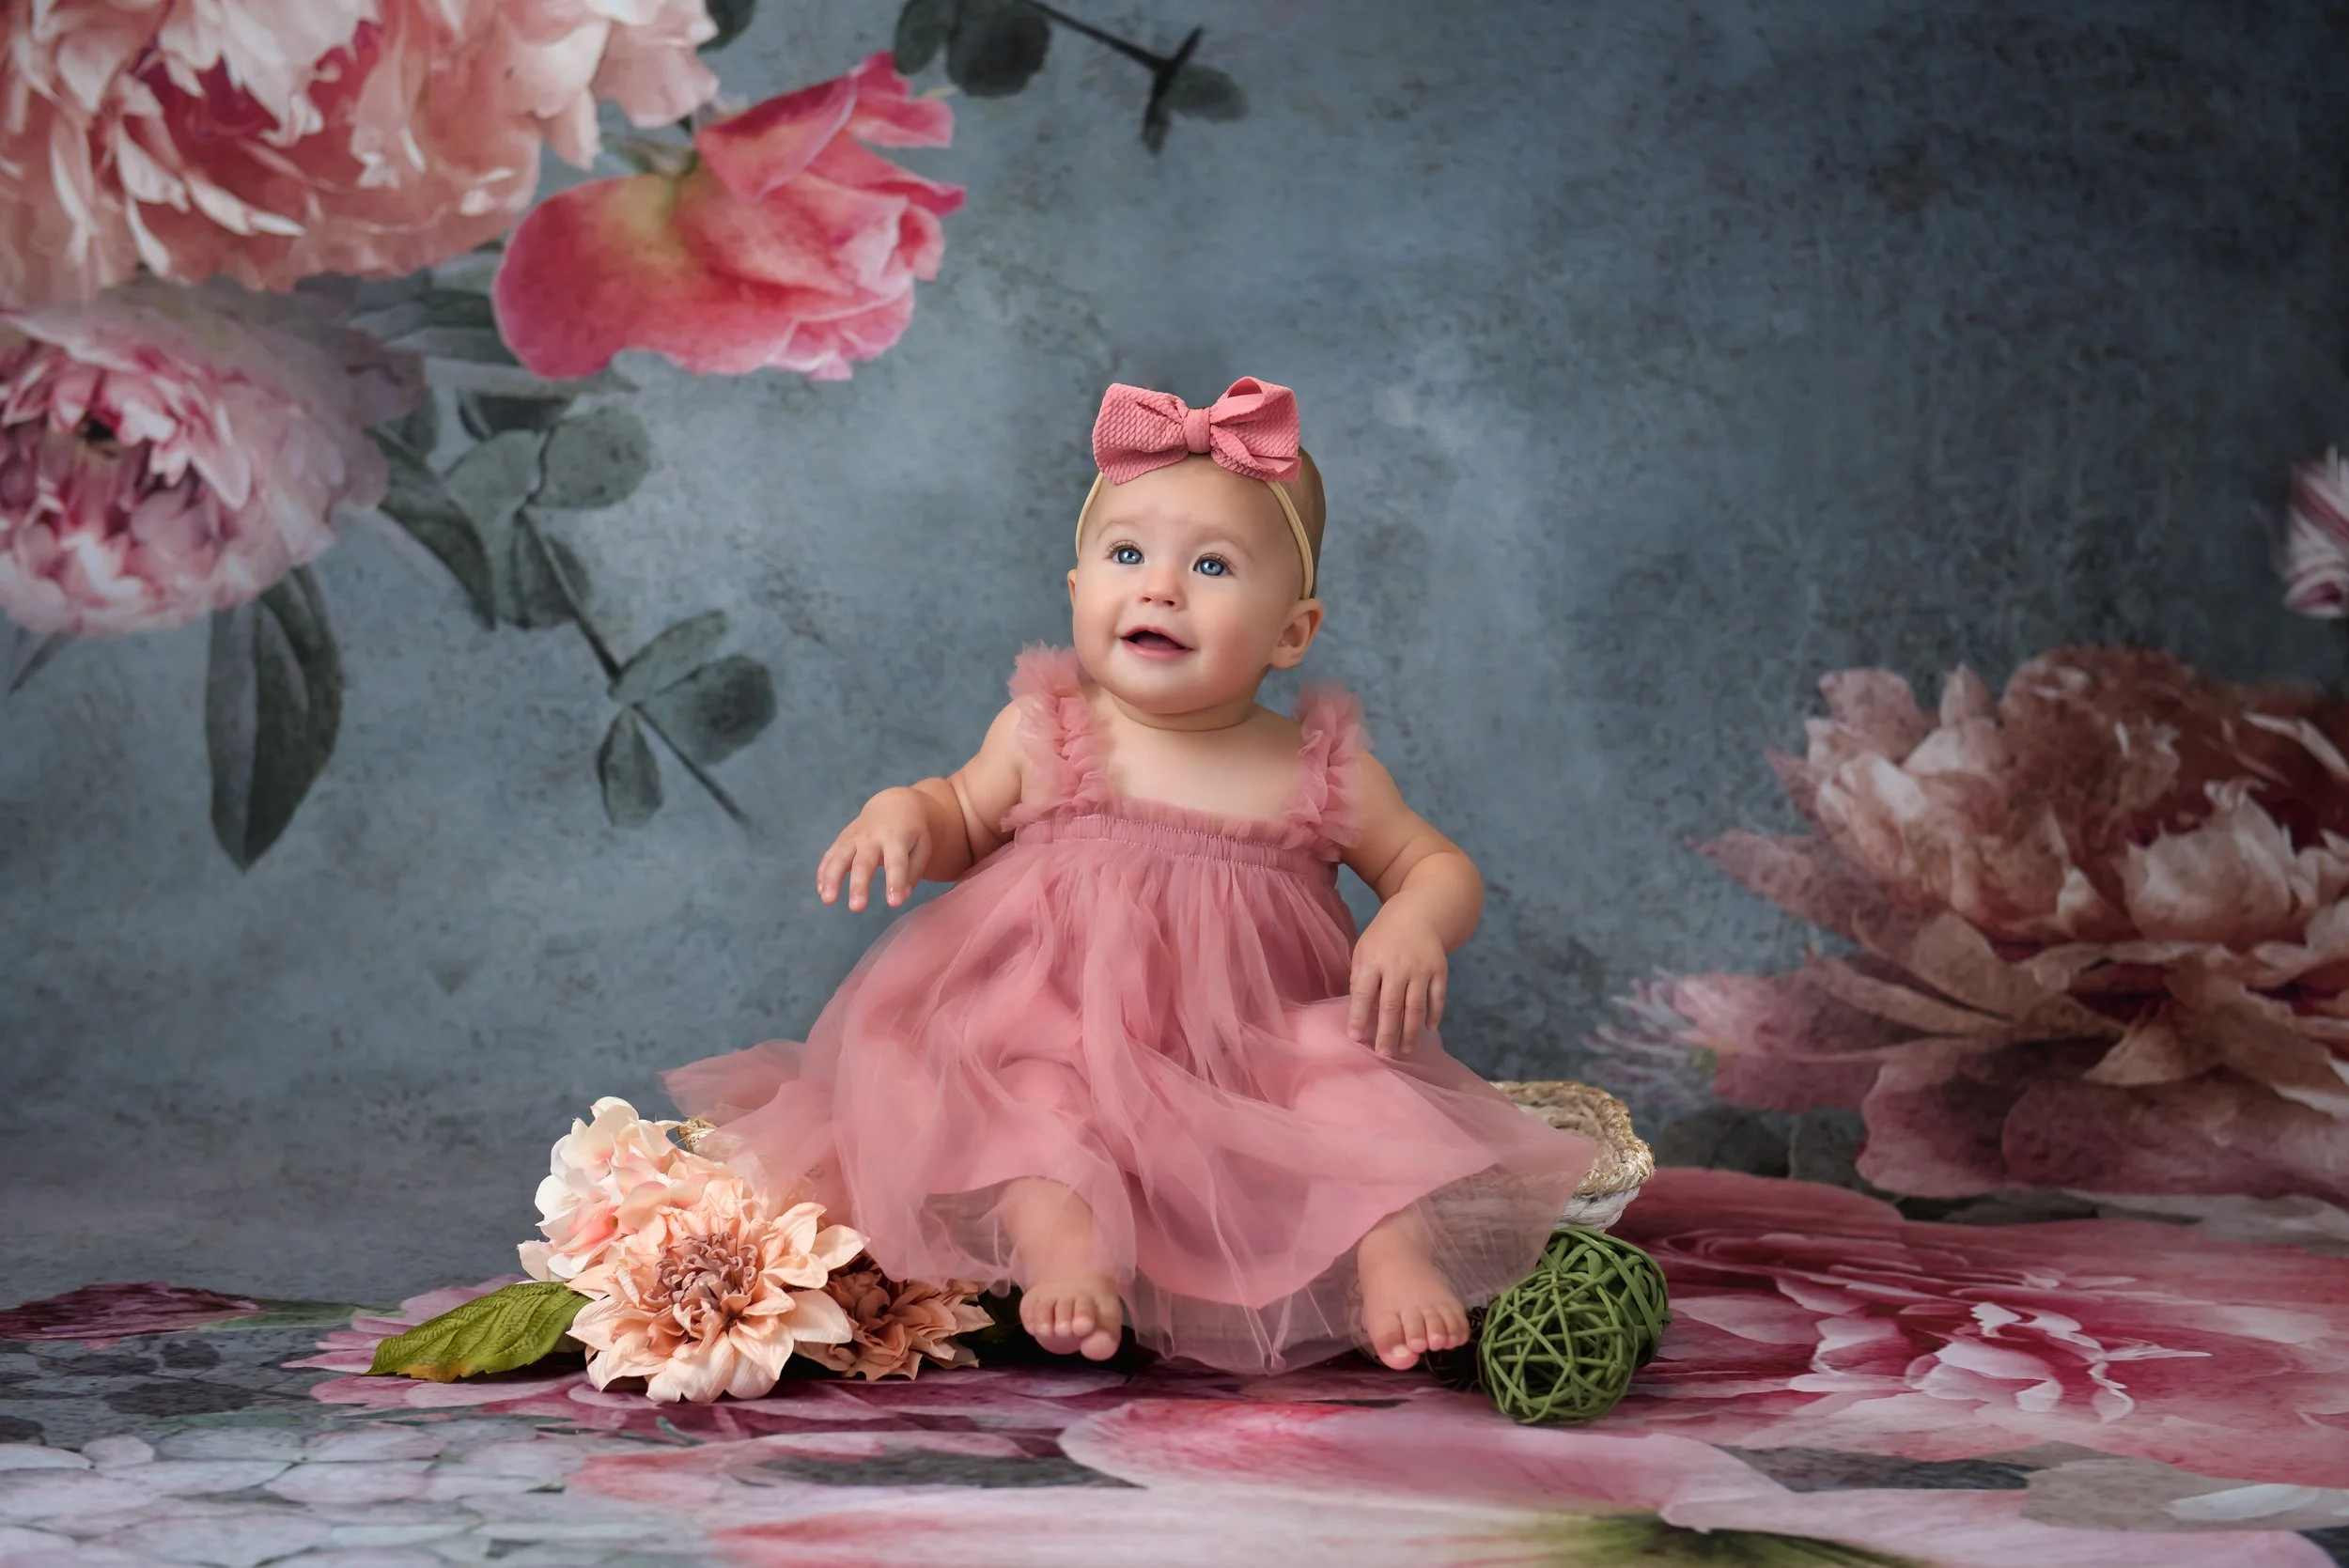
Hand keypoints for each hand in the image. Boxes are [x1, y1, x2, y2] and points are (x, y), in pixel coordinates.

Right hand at [817, 789, 932, 910]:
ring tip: (828, 900)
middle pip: (863, 862)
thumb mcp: (922, 847)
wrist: (893, 804)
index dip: (895, 882)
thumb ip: (913, 872)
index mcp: (896, 837)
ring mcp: (853, 837)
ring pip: (839, 858)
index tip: (894, 903)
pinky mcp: (841, 840)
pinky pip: (830, 856)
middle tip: (856, 908)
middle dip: (859, 885)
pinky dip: (823, 873)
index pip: (896, 862)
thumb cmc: (911, 832)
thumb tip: (902, 896)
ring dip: (832, 879)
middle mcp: (872, 837)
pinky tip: (822, 892)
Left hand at [1347, 906, 1447, 1057]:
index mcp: (1373, 959)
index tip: (1355, 1037)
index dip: (1359, 1016)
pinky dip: (1434, 1015)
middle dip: (1387, 1032)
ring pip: (1415, 1006)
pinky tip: (1428, 1030)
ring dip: (1410, 1031)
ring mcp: (1421, 968)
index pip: (1363, 993)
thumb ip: (1359, 976)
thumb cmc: (1384, 935)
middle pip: (1391, 1005)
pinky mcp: (1440, 970)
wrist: (1419, 911)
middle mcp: (1398, 965)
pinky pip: (1437, 997)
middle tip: (1383, 1054)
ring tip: (1405, 1050)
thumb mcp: (1364, 948)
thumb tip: (1358, 1008)